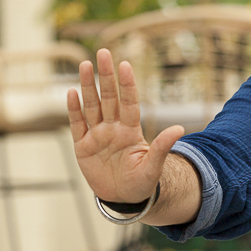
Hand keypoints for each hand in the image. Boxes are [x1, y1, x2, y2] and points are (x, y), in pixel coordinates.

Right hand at [67, 48, 184, 203]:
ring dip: (87, 86)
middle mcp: (113, 128)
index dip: (127, 84)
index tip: (125, 65)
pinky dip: (73, 109)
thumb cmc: (142, 183)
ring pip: (91, 106)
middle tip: (103, 52)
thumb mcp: (153, 167)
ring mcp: (97, 136)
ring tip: (84, 64)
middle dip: (105, 75)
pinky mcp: (82, 147)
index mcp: (131, 131)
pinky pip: (77, 124)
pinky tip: (71, 92)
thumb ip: (162, 147)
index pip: (129, 102)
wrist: (123, 199)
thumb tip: (179, 129)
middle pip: (108, 97)